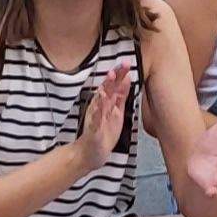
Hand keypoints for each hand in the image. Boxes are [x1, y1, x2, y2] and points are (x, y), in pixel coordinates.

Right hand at [71, 61, 139, 176]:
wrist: (89, 153)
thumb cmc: (103, 131)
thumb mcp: (116, 110)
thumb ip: (121, 94)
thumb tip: (127, 76)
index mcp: (106, 102)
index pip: (113, 85)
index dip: (120, 74)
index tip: (127, 63)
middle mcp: (99, 107)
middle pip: (107, 89)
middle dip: (114, 77)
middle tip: (121, 65)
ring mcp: (96, 118)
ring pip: (100, 102)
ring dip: (105, 90)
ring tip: (110, 79)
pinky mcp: (94, 131)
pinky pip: (95, 121)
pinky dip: (97, 113)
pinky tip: (100, 107)